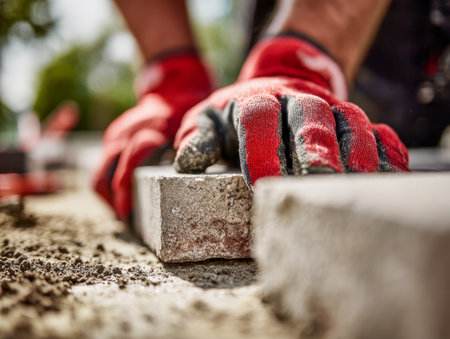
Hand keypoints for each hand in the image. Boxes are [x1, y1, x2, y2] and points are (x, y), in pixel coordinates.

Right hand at [93, 53, 211, 219]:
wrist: (173, 87)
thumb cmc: (189, 110)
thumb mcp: (196, 125)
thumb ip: (193, 147)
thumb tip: (186, 178)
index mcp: (148, 132)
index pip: (125, 168)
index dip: (124, 196)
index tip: (130, 217)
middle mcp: (125, 134)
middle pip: (102, 176)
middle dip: (112, 203)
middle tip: (129, 222)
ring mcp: (116, 135)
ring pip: (98, 174)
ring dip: (108, 197)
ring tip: (127, 214)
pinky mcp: (113, 137)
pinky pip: (103, 166)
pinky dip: (109, 185)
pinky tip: (125, 196)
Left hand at [174, 36, 408, 186]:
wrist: (278, 87)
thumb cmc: (238, 116)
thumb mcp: (210, 121)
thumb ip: (198, 139)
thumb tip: (187, 163)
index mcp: (257, 101)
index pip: (259, 117)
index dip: (260, 148)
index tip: (261, 183)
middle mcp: (297, 102)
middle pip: (310, 118)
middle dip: (315, 149)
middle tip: (318, 180)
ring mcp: (330, 110)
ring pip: (349, 124)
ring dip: (356, 155)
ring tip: (356, 186)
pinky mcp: (353, 122)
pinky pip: (378, 132)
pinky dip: (387, 153)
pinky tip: (390, 178)